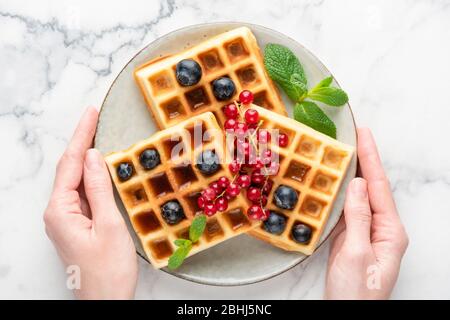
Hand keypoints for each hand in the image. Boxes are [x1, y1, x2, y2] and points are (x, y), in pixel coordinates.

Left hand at [44, 107, 137, 299]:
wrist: (105, 301)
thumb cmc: (108, 270)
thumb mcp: (108, 226)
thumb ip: (99, 189)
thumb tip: (94, 157)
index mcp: (60, 211)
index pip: (71, 164)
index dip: (82, 136)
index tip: (91, 112)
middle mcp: (58, 212)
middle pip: (69, 169)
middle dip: (81, 141)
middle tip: (94, 116)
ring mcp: (67, 219)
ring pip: (76, 180)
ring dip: (86, 157)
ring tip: (97, 133)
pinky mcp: (77, 224)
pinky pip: (83, 193)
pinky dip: (92, 176)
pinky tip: (100, 167)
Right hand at [325, 128, 407, 299]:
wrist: (347, 313)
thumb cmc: (356, 292)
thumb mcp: (356, 253)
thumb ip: (357, 217)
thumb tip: (355, 184)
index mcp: (389, 231)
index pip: (379, 186)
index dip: (371, 157)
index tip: (364, 133)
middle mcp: (381, 228)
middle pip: (371, 187)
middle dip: (364, 160)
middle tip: (354, 134)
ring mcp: (366, 232)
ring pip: (357, 197)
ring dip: (350, 174)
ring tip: (341, 152)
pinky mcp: (351, 238)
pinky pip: (346, 210)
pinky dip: (337, 193)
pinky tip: (331, 182)